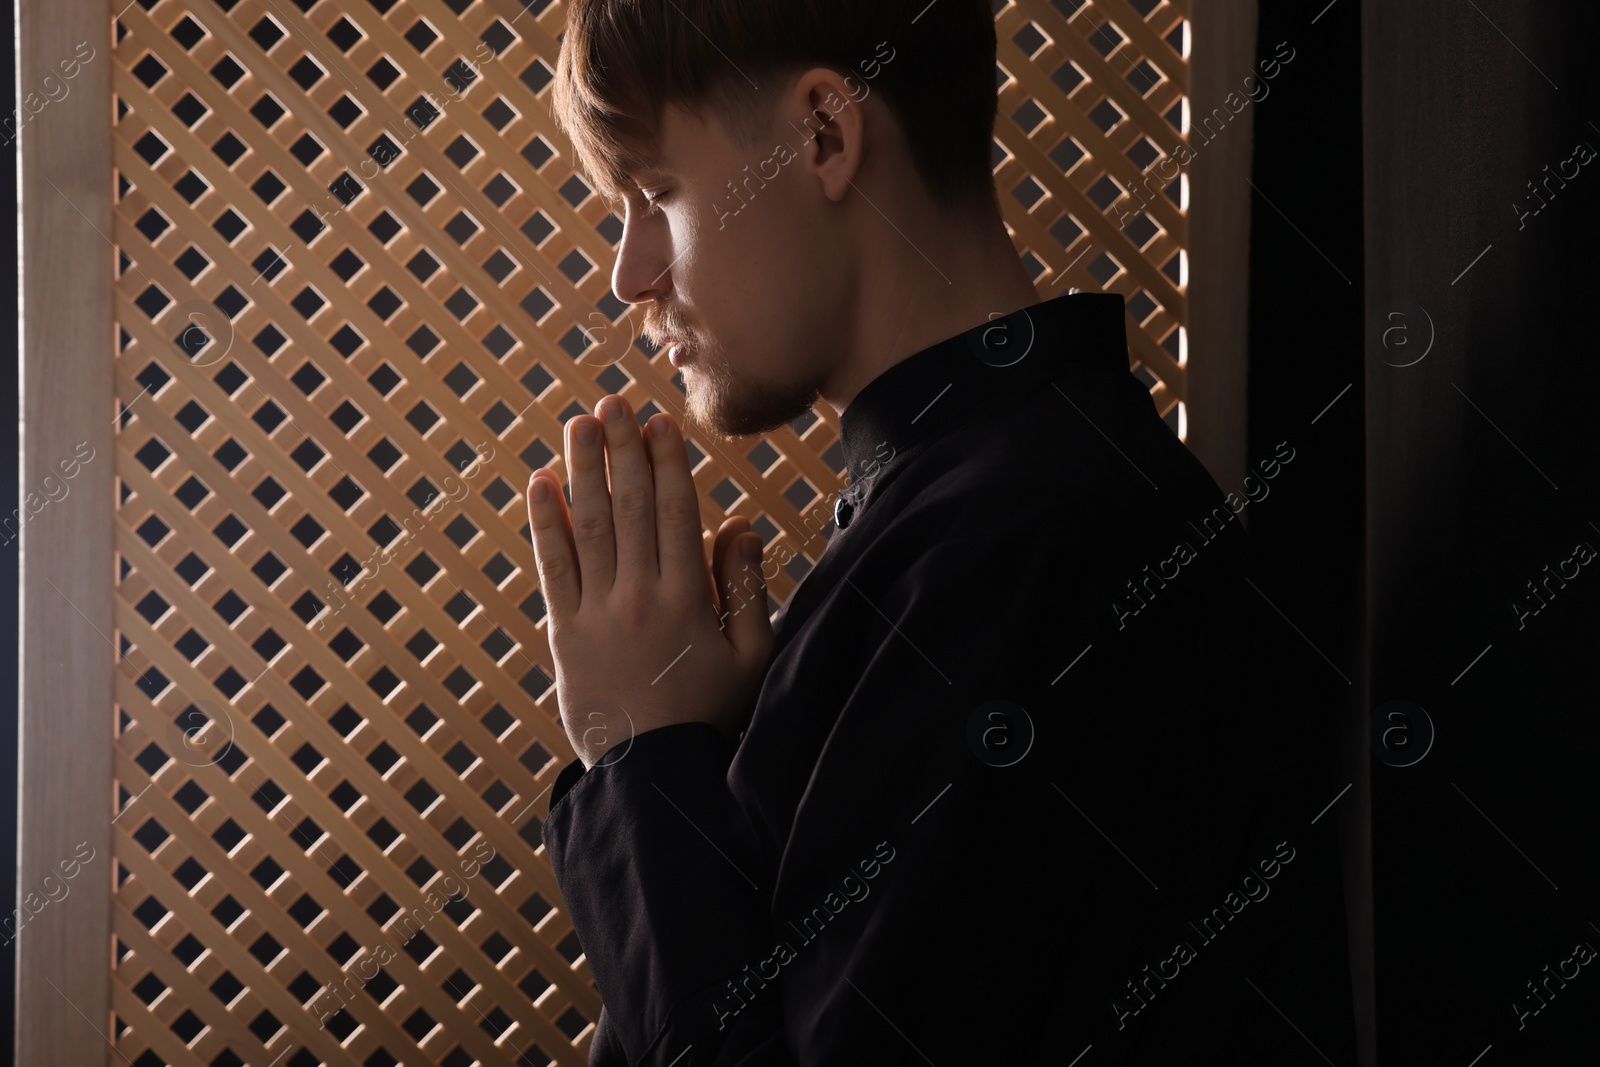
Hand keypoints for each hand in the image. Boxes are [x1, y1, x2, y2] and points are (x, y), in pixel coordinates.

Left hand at [526, 394, 774, 767]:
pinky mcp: (564, 634)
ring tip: (578, 424)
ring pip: (587, 526)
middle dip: (621, 450)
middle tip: (613, 403)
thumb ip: (745, 587)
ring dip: (582, 470)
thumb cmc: (711, 717)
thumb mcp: (750, 656)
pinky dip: (545, 523)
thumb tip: (739, 524)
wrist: (653, 776)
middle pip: (628, 507)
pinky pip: (553, 567)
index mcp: (688, 598)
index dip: (666, 463)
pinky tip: (541, 484)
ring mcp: (597, 613)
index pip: (674, 512)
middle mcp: (639, 596)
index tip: (659, 423)